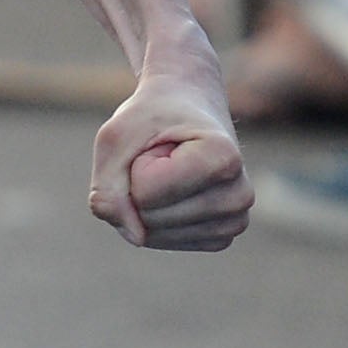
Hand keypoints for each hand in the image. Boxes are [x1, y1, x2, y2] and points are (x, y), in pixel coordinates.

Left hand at [91, 58, 250, 251]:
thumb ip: (108, 187)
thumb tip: (135, 238)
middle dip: (138, 184)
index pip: (144, 193)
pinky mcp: (221, 238)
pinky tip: (176, 191)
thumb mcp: (115, 136)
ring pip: (152, 234)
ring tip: (171, 171)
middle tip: (164, 155)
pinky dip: (154, 217)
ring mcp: (235, 221)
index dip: (136, 164)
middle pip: (148, 217)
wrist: (188, 105)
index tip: (160, 141)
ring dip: (145, 201)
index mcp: (223, 158)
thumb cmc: (152, 117)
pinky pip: (162, 241)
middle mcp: (239, 195)